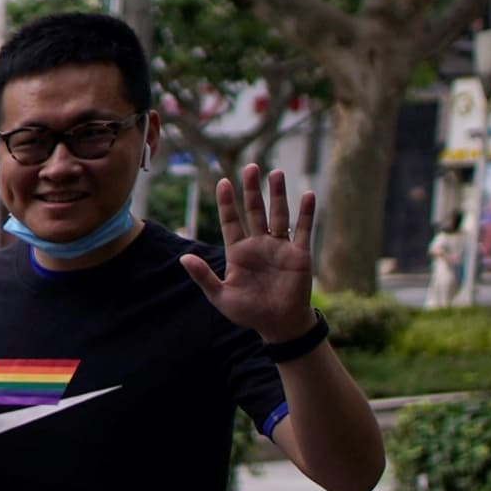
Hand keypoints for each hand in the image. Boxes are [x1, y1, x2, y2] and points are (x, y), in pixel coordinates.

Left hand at [180, 165, 318, 344]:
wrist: (277, 324)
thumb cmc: (248, 312)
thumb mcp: (221, 295)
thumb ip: (203, 276)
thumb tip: (183, 258)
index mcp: (238, 252)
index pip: (231, 221)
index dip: (227, 203)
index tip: (223, 182)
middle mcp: (259, 244)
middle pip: (254, 211)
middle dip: (252, 190)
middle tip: (251, 167)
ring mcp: (280, 247)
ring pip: (278, 214)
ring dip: (278, 194)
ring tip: (276, 173)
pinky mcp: (299, 253)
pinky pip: (303, 229)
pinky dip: (306, 213)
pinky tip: (307, 195)